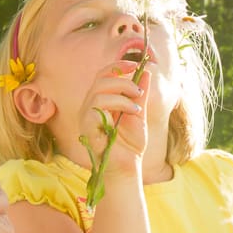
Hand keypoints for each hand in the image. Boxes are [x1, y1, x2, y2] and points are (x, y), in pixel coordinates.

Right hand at [86, 58, 149, 174]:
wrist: (128, 168)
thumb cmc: (130, 144)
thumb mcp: (138, 113)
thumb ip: (140, 94)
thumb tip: (146, 72)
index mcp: (99, 101)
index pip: (103, 75)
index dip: (118, 65)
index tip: (136, 64)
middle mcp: (89, 106)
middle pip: (100, 79)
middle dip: (122, 79)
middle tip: (139, 91)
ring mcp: (86, 116)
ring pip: (99, 91)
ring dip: (122, 92)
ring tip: (137, 106)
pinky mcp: (87, 127)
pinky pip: (98, 107)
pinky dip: (119, 105)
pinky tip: (132, 113)